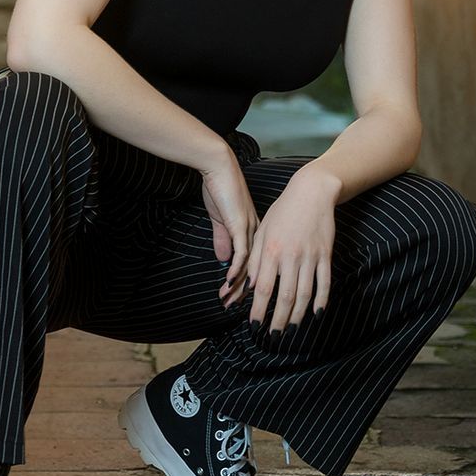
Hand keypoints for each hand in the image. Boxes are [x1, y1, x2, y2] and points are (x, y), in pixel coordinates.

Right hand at [199, 150, 257, 306]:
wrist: (220, 167)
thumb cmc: (220, 188)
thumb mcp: (221, 218)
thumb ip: (224, 239)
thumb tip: (223, 260)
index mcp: (253, 231)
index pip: (253, 263)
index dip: (245, 282)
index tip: (237, 299)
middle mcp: (255, 233)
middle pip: (253, 268)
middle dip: (242, 291)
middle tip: (232, 308)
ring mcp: (249, 229)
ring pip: (247, 264)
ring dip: (237, 285)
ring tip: (228, 302)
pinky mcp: (239, 224)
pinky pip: (241, 252)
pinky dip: (235, 269)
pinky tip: (230, 283)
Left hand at [245, 166, 337, 331]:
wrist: (311, 192)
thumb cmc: (282, 212)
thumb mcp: (262, 231)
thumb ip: (255, 259)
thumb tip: (250, 287)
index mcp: (271, 251)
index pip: (263, 289)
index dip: (259, 310)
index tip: (255, 326)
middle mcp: (291, 256)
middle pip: (285, 297)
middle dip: (278, 320)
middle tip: (274, 336)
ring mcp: (310, 256)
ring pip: (305, 294)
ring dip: (298, 315)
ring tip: (291, 329)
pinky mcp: (326, 255)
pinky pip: (325, 283)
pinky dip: (322, 301)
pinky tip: (316, 314)